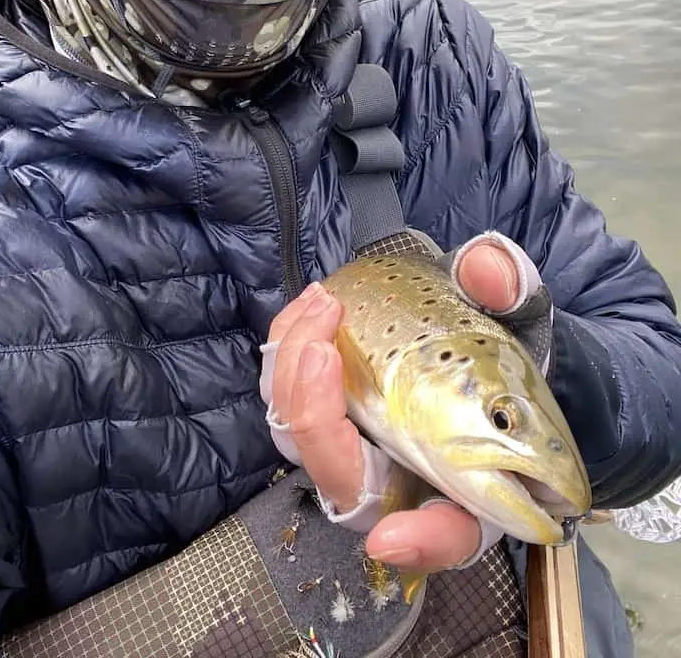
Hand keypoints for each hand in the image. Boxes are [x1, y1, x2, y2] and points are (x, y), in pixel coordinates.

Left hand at [262, 238, 524, 571]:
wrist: (473, 346)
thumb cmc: (502, 352)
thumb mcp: (520, 318)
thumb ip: (509, 292)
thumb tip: (488, 267)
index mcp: (468, 485)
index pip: (448, 533)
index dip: (421, 542)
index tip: (390, 539)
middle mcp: (403, 482)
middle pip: (345, 480)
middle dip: (318, 418)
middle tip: (326, 343)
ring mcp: (358, 450)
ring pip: (303, 437)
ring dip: (296, 373)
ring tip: (323, 304)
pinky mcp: (329, 416)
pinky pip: (291, 398)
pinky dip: (290, 352)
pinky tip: (313, 306)